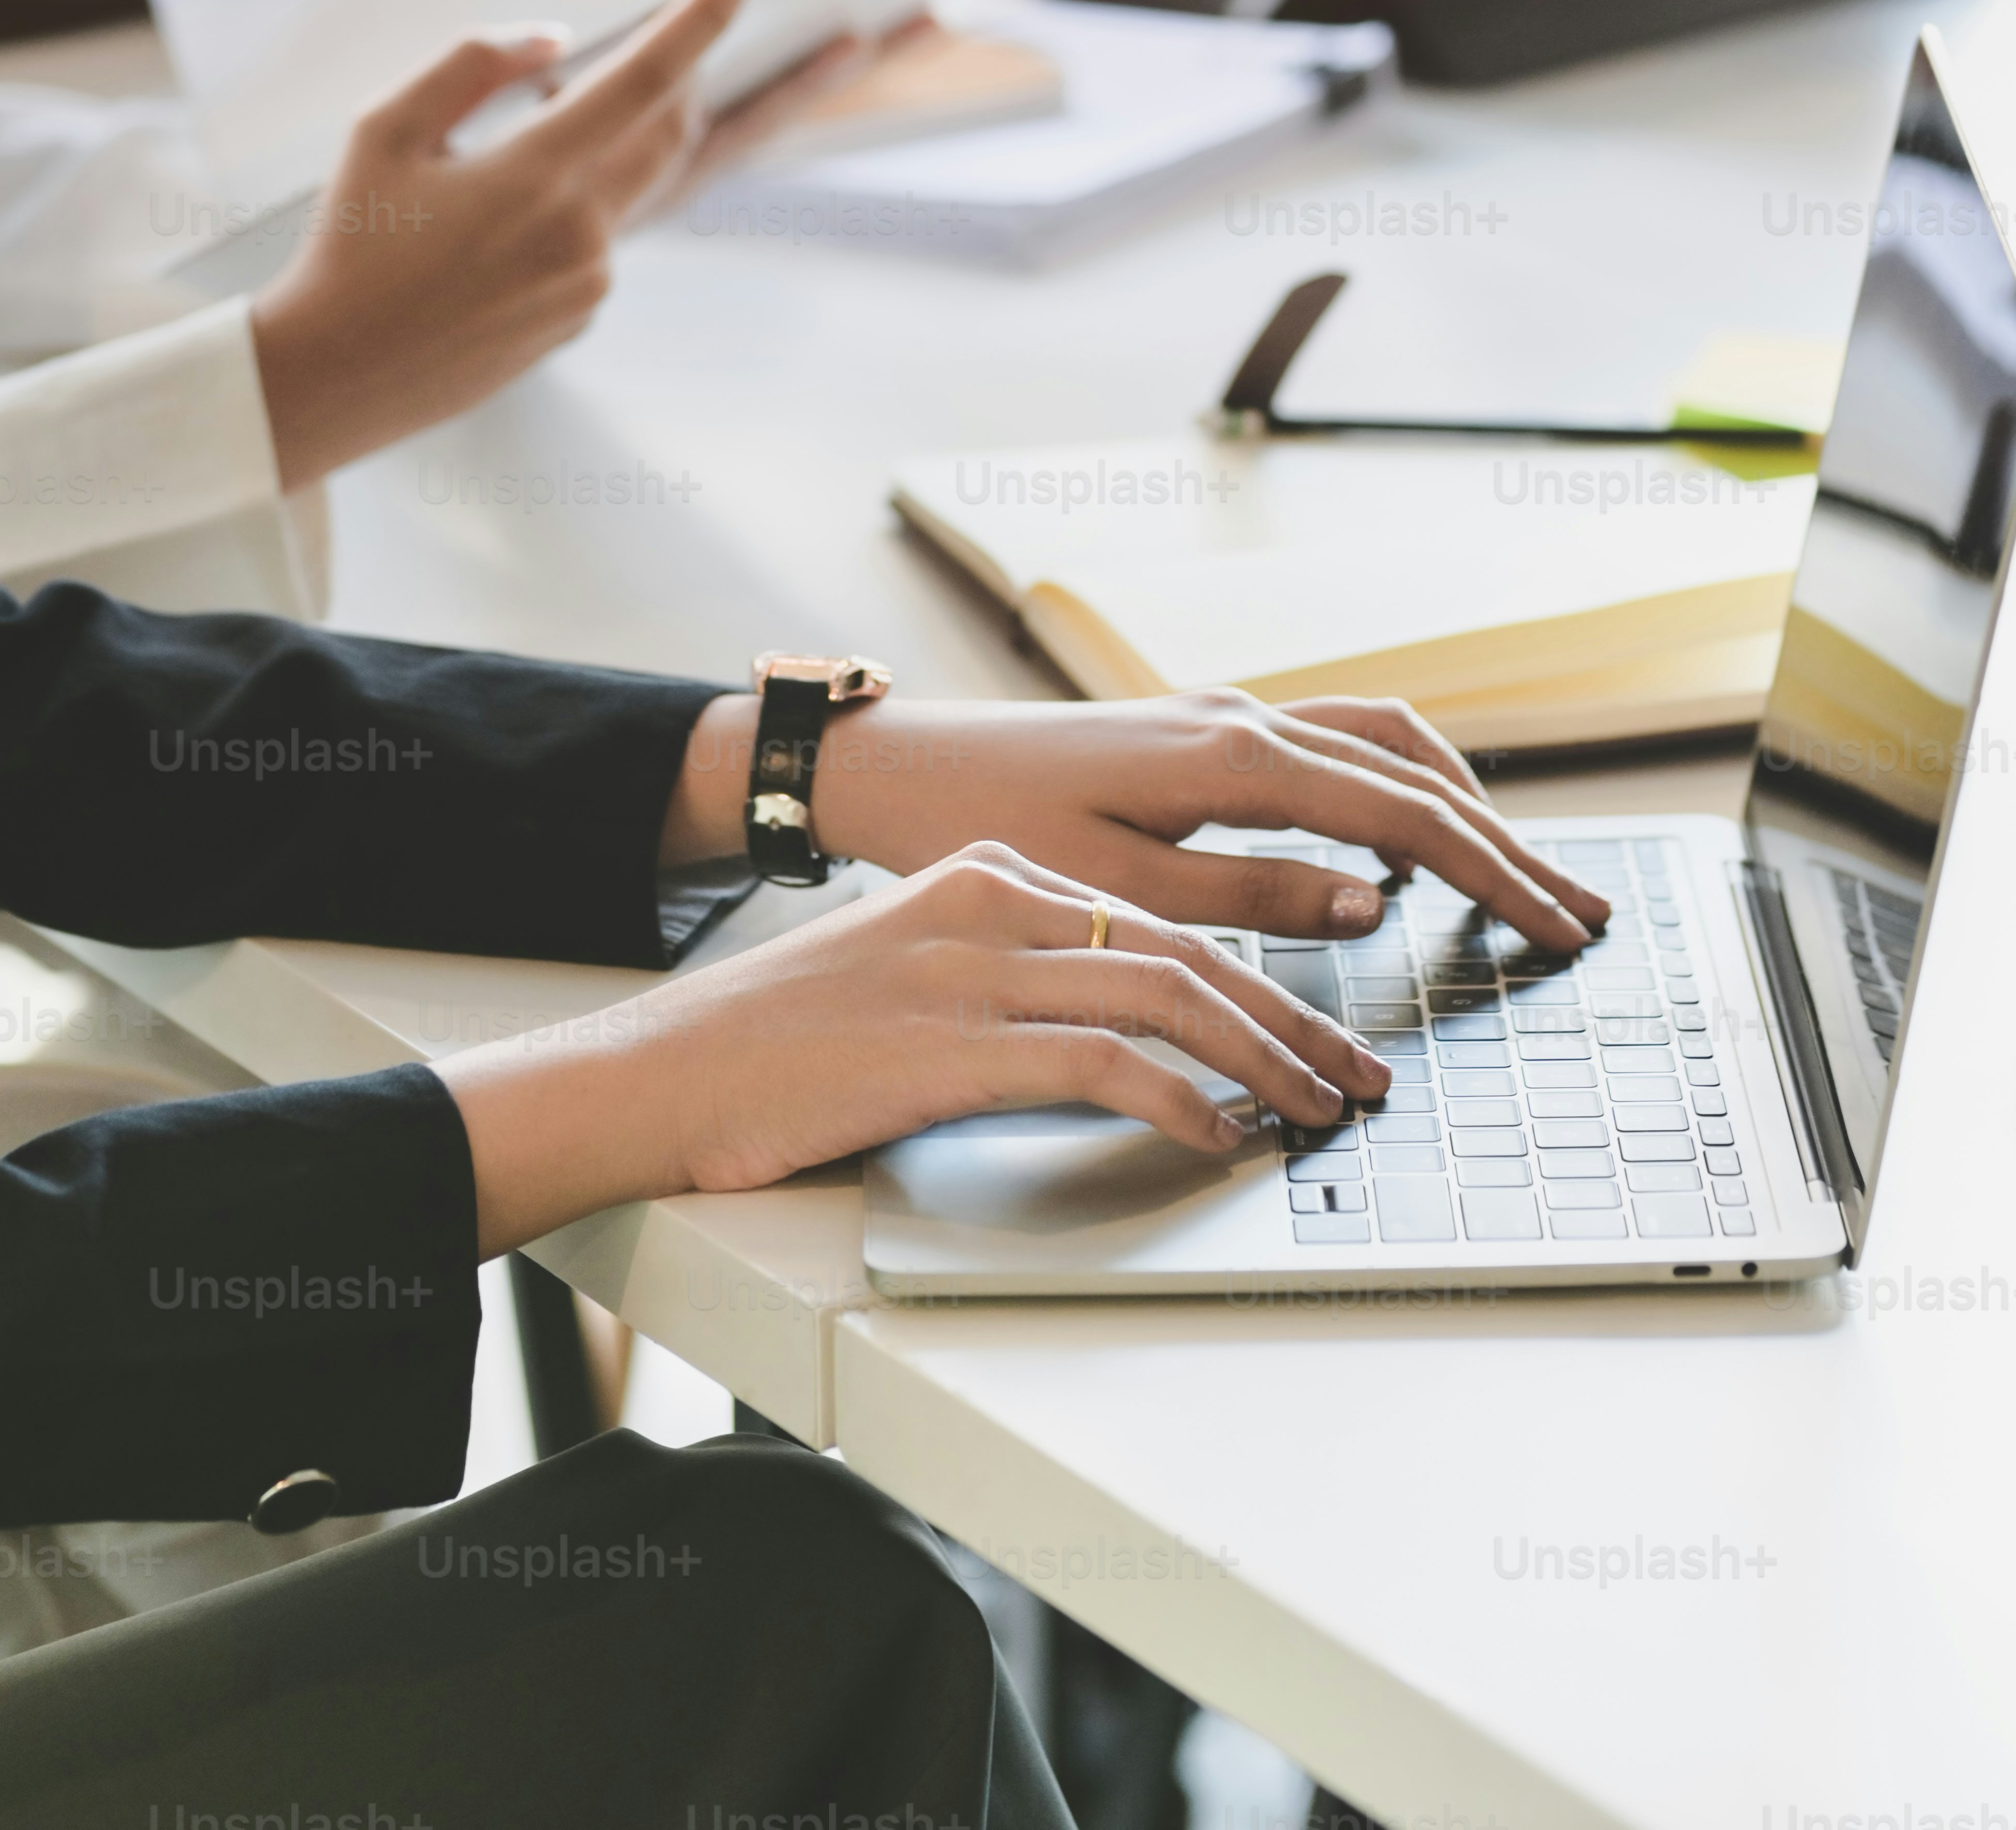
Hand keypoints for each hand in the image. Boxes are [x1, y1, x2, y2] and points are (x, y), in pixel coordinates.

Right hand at [250, 0, 757, 491]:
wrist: (336, 377)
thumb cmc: (349, 247)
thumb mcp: (384, 130)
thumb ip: (474, 66)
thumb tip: (555, 41)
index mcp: (536, 177)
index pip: (647, 77)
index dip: (704, 15)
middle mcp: (582, 234)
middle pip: (670, 129)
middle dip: (676, 72)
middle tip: (655, 32)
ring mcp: (588, 284)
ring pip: (629, 184)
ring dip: (605, 141)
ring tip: (522, 133)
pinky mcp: (579, 317)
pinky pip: (599, 238)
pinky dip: (575, 201)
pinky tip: (497, 219)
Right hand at [444, 843, 1376, 1248]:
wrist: (659, 1073)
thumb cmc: (782, 1048)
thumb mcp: (914, 985)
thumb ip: (1013, 990)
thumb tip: (1126, 1046)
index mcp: (987, 875)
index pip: (1158, 914)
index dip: (1258, 974)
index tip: (1319, 1033)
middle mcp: (989, 899)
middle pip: (1183, 945)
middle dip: (1291, 1017)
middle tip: (1356, 1080)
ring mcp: (969, 965)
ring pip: (1163, 994)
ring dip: (1262, 1060)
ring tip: (1317, 1116)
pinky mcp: (949, 1040)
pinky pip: (1101, 1061)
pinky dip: (1178, 1101)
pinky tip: (1217, 1139)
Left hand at [663, 685, 1611, 956]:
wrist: (909, 771)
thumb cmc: (993, 832)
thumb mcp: (1121, 891)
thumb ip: (1253, 898)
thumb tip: (1374, 902)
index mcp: (1232, 759)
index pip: (1405, 816)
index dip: (1496, 873)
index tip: (1561, 925)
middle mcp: (1243, 719)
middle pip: (1416, 768)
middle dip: (1505, 841)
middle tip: (1574, 912)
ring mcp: (1228, 717)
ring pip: (1383, 741)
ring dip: (1457, 804)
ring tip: (1512, 878)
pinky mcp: (1207, 733)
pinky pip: (1335, 745)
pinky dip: (1396, 786)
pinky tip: (1401, 849)